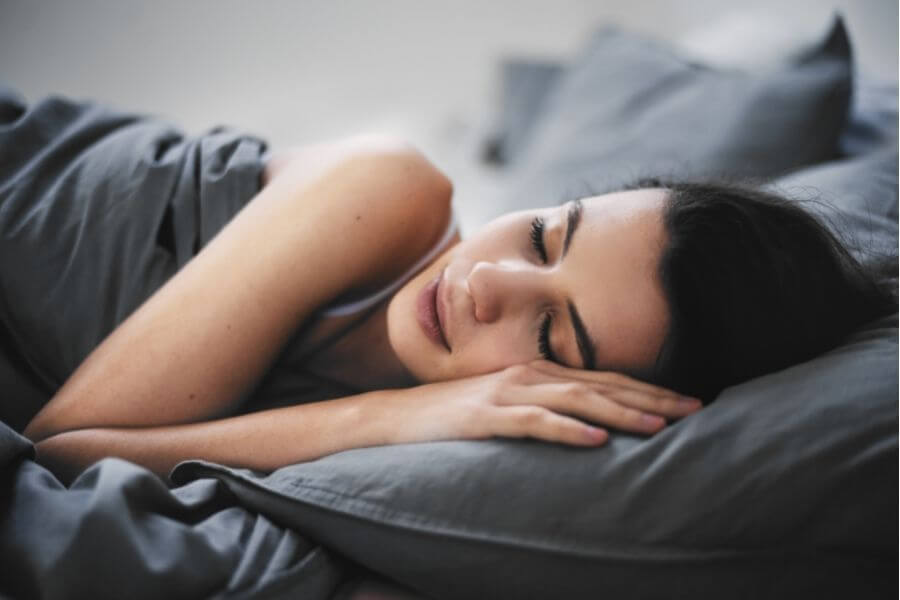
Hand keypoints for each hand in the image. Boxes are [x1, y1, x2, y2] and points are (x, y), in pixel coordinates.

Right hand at [382, 360, 701, 447]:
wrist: (396, 416)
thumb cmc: (456, 412)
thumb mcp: (506, 402)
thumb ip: (545, 403)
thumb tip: (593, 422)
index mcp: (538, 370)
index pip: (604, 377)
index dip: (649, 388)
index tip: (688, 400)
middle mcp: (529, 373)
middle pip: (601, 384)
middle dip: (651, 398)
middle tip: (696, 409)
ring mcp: (507, 392)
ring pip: (575, 399)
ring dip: (620, 413)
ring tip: (659, 426)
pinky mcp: (485, 416)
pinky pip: (531, 422)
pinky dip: (565, 429)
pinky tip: (593, 440)